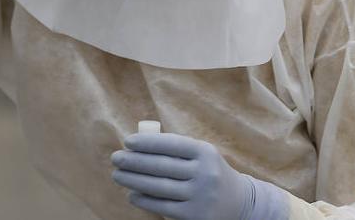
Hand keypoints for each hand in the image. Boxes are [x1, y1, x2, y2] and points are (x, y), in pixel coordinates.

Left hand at [112, 133, 279, 219]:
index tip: (127, 142)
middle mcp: (204, 173)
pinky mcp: (194, 215)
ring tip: (118, 175)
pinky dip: (144, 200)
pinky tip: (132, 194)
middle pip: (161, 166)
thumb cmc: (209, 172)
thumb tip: (138, 146)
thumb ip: (176, 150)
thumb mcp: (201, 155)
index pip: (171, 144)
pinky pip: (163, 206)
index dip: (147, 142)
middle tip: (115, 158)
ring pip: (159, 187)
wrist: (238, 203)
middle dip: (134, 161)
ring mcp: (200, 196)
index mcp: (205, 152)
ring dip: (133, 180)